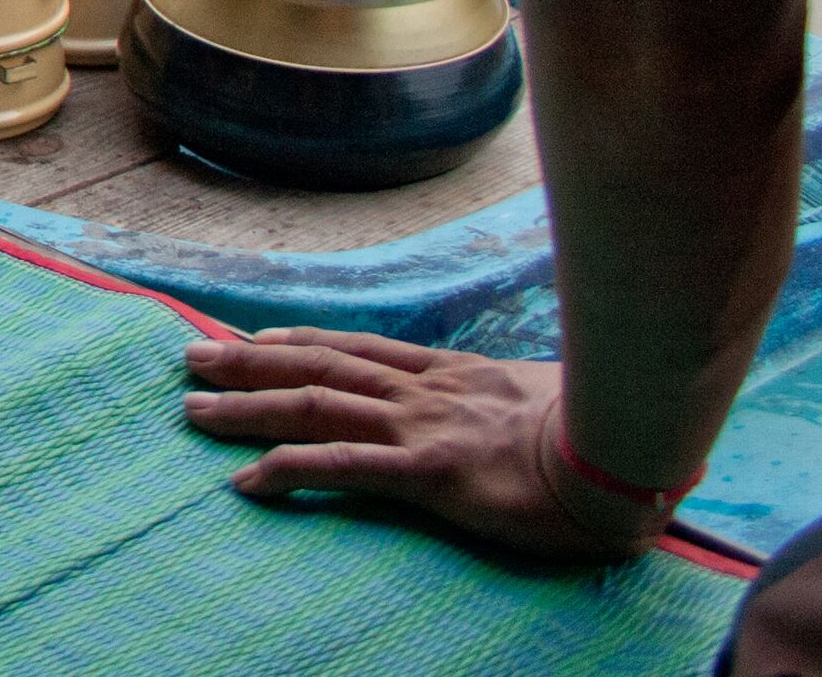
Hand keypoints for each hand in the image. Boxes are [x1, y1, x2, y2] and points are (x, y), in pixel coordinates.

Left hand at [182, 330, 669, 561]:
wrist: (631, 457)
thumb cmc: (604, 432)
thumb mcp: (549, 398)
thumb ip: (521, 394)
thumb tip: (530, 398)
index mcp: (452, 371)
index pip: (357, 349)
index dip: (298, 344)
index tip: (252, 340)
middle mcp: (425, 389)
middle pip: (318, 364)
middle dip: (248, 361)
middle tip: (190, 357)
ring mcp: (423, 426)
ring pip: (314, 405)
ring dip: (246, 409)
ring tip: (192, 413)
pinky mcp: (430, 471)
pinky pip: (345, 465)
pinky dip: (290, 468)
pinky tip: (248, 481)